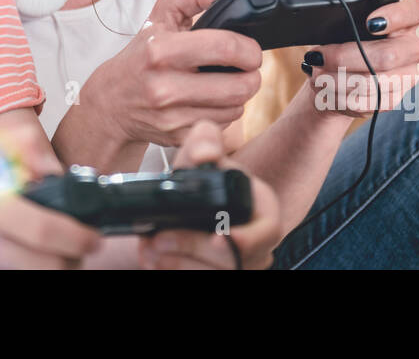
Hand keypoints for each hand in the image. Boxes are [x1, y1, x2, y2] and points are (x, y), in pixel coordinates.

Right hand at [0, 119, 103, 267]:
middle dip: (74, 259)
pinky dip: (33, 275)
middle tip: (82, 249)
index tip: (92, 235)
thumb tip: (49, 163)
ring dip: (56, 270)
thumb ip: (14, 144)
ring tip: (60, 256)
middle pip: (50, 266)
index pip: (43, 228)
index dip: (77, 235)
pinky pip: (18, 284)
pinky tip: (33, 262)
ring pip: (39, 279)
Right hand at [80, 0, 263, 148]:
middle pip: (240, 85)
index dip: (249, 48)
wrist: (112, 102)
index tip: (250, 49)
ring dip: (239, 94)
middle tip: (245, 67)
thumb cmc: (141, 54)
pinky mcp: (178, 137)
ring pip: (236, 108)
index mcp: (161, 50)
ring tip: (227, 82)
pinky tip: (211, 101)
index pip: (226, 48)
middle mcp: (164, 86)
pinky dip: (224, 113)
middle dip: (251, 74)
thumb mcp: (160, 15)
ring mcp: (172, 116)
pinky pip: (222, 125)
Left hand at [138, 121, 281, 269]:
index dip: (247, 239)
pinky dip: (174, 271)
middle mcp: (257, 243)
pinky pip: (199, 279)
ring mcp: (240, 266)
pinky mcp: (217, 273)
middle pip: (233, 259)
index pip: (268, 230)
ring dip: (178, 264)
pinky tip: (154, 260)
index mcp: (263, 210)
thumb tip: (205, 154)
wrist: (181, 207)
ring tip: (150, 249)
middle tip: (159, 239)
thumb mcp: (199, 153)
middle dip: (193, 248)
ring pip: (214, 274)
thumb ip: (204, 140)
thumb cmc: (197, 181)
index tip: (217, 237)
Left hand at [300, 0, 418, 119]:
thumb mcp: (344, 11)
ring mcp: (406, 77)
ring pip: (376, 83)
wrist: (335, 75)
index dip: (396, 16)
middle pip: (388, 55)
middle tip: (318, 54)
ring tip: (315, 71)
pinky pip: (369, 103)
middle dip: (346, 56)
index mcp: (404, 20)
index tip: (369, 22)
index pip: (415, 11)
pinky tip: (324, 87)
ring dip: (338, 79)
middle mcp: (412, 48)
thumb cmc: (343, 36)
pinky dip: (340, 96)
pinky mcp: (393, 100)